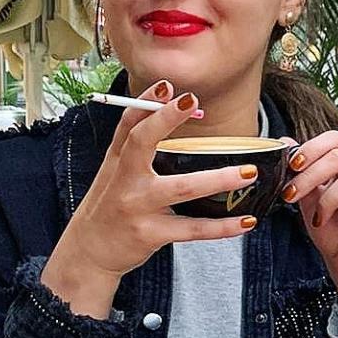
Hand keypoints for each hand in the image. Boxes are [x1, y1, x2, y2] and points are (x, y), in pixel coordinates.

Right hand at [41, 81, 261, 318]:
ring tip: (248, 172)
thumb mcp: (114, 172)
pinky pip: (193, 229)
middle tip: (193, 102)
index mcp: (117, 161)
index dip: (146, 102)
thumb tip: (173, 107)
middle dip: (166, 120)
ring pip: (182, 188)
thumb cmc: (110, 205)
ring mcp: (137, 207)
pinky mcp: (151, 234)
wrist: (89, 252)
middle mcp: (124, 180)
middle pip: (143, 143)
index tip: (167, 85)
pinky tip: (245, 222)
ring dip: (218, 179)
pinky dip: (222, 227)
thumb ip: (136, 144)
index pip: (128, 124)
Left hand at [282, 130, 337, 329]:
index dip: (311, 149)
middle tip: (292, 196)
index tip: (292, 167)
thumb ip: (303, 170)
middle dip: (310, 177)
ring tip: (322, 217)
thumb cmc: (333, 232)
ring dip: (328, 201)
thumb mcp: (311, 197)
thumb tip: (285, 140)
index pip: (336, 139)